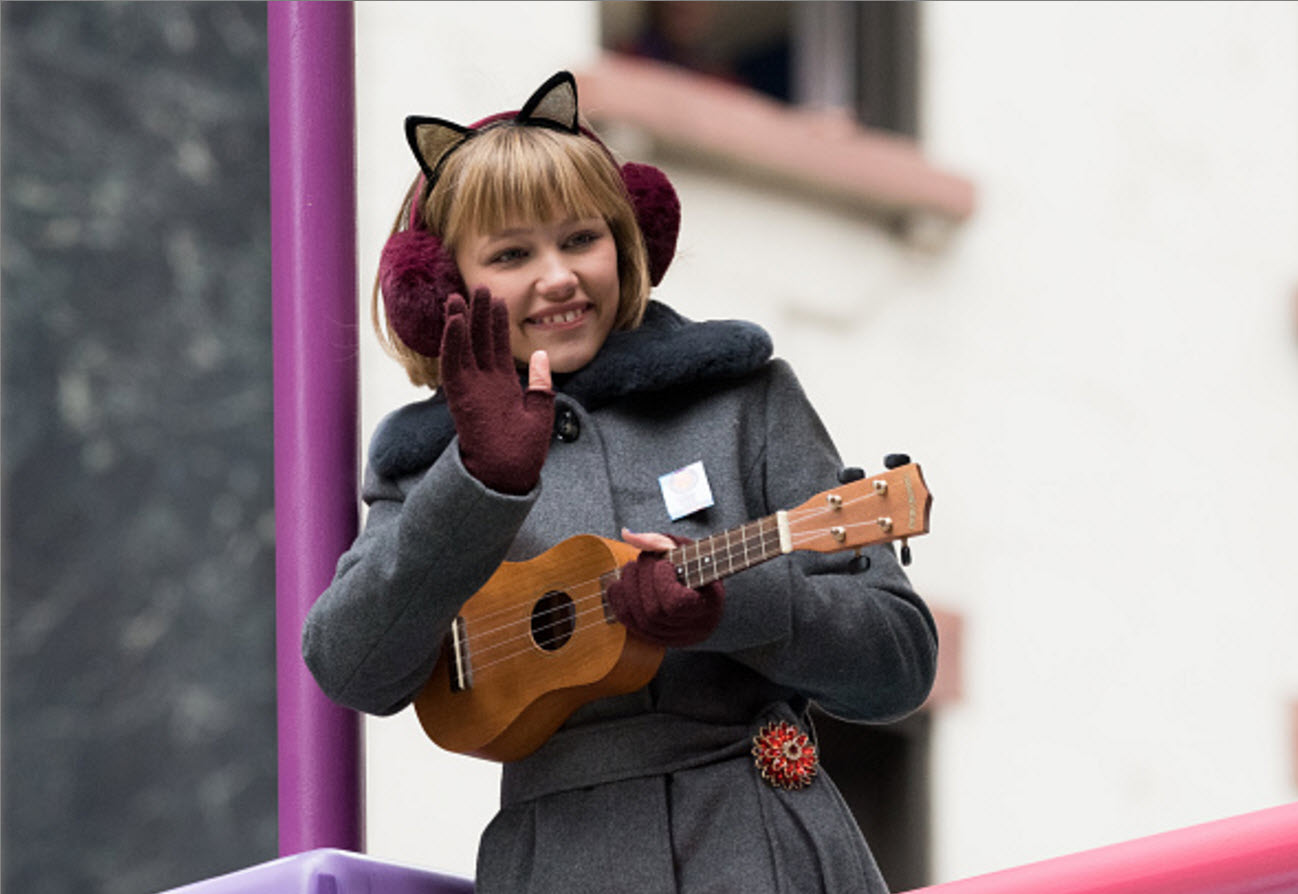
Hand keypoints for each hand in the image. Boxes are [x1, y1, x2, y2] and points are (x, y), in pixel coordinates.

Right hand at [439, 288, 553, 493]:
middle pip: (478, 341)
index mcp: (503, 386)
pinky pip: (454, 365)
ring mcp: (471, 389)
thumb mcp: (540, 411)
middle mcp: (484, 384)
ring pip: (461, 348)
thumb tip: (543, 356)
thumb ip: (541, 384)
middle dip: (478, 314)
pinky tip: (454, 321)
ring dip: (459, 323)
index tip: (498, 299)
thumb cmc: (525, 451)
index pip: (498, 347)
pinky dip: (452, 343)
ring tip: (458, 296)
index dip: (497, 323)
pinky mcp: (460, 397)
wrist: (510, 475)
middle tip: (477, 286)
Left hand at [606, 529, 724, 647]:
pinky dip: (619, 600)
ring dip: (629, 586)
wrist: (704, 593)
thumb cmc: (698, 566)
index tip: (665, 564)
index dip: (662, 580)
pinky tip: (623, 583)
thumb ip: (657, 542)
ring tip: (634, 568)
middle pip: (653, 610)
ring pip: (640, 618)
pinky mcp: (655, 638)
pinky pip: (629, 623)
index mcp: (707, 606)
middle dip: (642, 579)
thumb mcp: (686, 549)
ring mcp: (673, 637)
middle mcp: (691, 629)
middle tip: (645, 560)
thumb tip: (626, 535)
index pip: (675, 602)